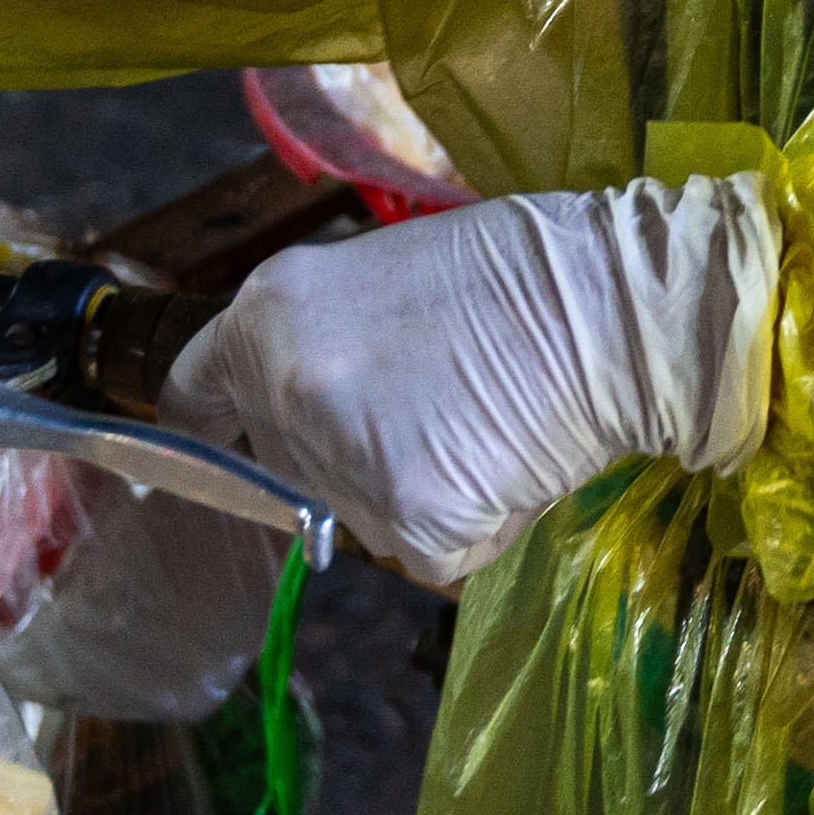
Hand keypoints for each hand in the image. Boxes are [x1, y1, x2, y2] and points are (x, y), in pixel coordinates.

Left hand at [169, 179, 775, 588]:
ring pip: (351, 509)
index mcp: (270, 318)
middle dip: (336, 446)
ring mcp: (345, 467)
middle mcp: (288, 394)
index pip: (196, 392)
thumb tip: (296, 393)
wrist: (617, 310)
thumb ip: (320, 335)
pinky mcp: (411, 526)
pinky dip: (463, 523)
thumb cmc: (521, 269)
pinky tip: (505, 463)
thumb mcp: (383, 271)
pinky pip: (418, 546)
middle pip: (282, 459)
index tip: (213, 439)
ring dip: (402, 487)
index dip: (207, 419)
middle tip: (422, 407)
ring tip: (478, 425)